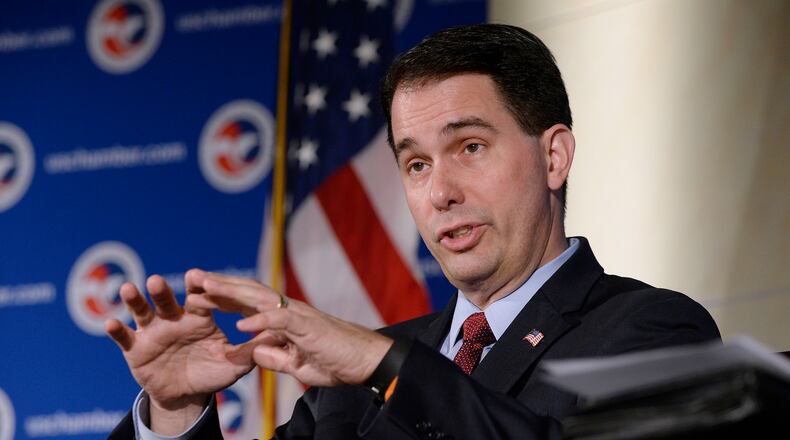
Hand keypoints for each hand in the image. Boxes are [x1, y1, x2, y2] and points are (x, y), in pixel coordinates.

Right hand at [105, 275, 255, 434]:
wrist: (186, 393)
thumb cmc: (212, 372)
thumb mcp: (233, 365)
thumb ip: (248, 352)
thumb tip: (271, 339)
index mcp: (199, 318)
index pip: (200, 298)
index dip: (199, 289)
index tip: (196, 276)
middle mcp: (174, 319)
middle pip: (168, 300)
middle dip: (163, 290)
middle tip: (157, 280)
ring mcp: (153, 331)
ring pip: (142, 312)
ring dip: (135, 300)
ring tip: (130, 289)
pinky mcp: (135, 348)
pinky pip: (124, 337)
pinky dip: (117, 330)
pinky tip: (111, 324)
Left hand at [187, 270, 393, 386]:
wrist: (367, 361)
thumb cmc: (335, 360)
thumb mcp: (296, 364)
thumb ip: (273, 356)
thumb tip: (252, 352)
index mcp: (283, 319)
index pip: (246, 304)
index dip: (221, 297)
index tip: (196, 294)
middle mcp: (289, 310)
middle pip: (247, 293)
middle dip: (219, 285)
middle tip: (191, 277)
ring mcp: (299, 315)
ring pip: (260, 299)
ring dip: (232, 293)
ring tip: (207, 288)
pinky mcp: (311, 327)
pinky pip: (282, 322)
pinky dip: (261, 323)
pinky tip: (241, 326)